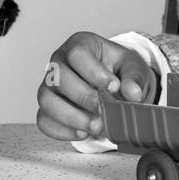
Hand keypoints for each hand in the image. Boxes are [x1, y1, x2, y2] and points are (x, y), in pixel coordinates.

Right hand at [36, 31, 158, 141]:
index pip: (77, 54)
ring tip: (96, 127)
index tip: (113, 87)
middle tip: (104, 110)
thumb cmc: (118, 70)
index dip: (94, 72)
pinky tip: (82, 134)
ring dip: (71, 117)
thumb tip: (132, 94)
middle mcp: (58, 63)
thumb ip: (134, 78)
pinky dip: (62, 131)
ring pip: (47, 100)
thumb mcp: (132, 67)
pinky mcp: (47, 109)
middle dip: (83, 97)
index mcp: (79, 45)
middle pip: (58, 77)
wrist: (113, 85)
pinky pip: (44, 120)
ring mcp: (49, 87)